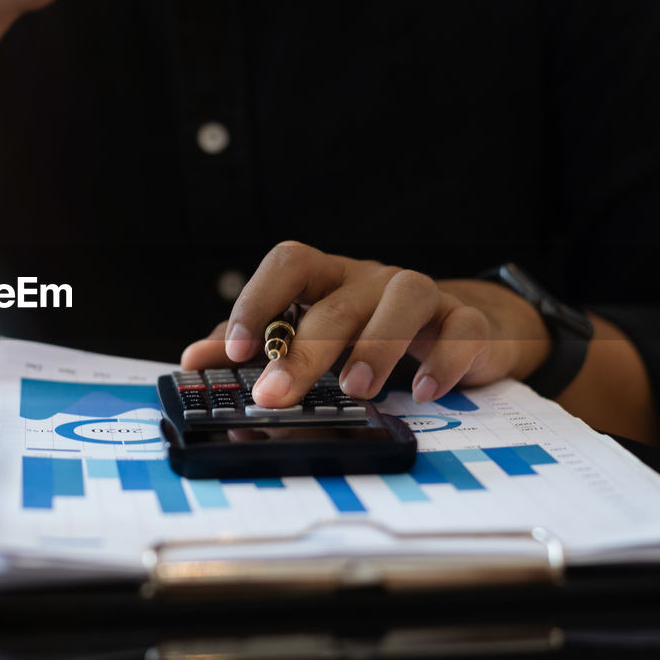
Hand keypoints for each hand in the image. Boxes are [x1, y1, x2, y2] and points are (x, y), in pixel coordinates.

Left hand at [180, 242, 552, 406]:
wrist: (456, 330)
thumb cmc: (365, 333)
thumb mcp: (306, 336)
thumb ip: (252, 344)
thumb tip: (193, 359)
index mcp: (326, 277)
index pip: (288, 263)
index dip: (258, 300)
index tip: (234, 349)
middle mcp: (371, 279)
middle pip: (337, 302)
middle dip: (304, 351)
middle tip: (276, 395)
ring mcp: (422, 295)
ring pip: (405, 297)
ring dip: (377, 344)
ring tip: (356, 388)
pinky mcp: (466, 321)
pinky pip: (460, 329)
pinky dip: (444, 360)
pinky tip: (425, 392)